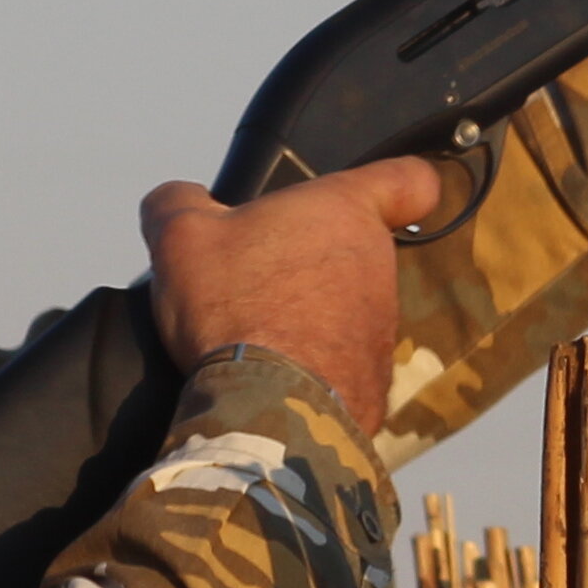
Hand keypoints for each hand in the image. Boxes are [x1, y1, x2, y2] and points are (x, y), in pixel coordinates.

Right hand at [142, 156, 449, 408]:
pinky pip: (344, 360)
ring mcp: (383, 326)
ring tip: (258, 334)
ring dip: (313, 314)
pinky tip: (273, 375)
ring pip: (350, 307)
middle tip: (259, 278)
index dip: (399, 184)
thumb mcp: (180, 236)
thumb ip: (178, 202)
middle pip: (356, 248)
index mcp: (345, 212)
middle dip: (313, 258)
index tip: (378, 199)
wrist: (267, 408)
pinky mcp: (376, 379)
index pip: (409, 180)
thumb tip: (179, 200)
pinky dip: (315, 364)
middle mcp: (379, 264)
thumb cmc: (233, 306)